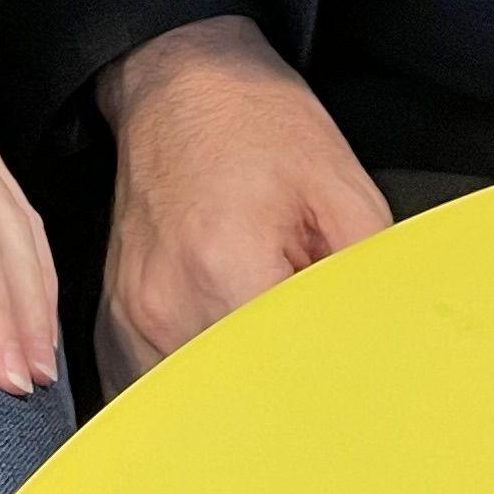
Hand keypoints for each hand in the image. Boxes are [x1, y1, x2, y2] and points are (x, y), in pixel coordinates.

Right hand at [91, 15, 390, 387]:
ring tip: (259, 344)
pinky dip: (192, 390)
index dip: (324, 386)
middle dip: (280, 398)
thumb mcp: (343, 189)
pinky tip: (219, 355)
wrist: (181, 83)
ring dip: (232, 400)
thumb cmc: (257, 125)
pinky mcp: (111, 327)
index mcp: (226, 267)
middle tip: (306, 357)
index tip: (344, 378)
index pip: (286, 381)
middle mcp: (165, 304)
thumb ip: (365, 280)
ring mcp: (127, 321)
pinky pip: (152, 392)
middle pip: (234, 406)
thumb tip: (382, 353)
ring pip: (188, 411)